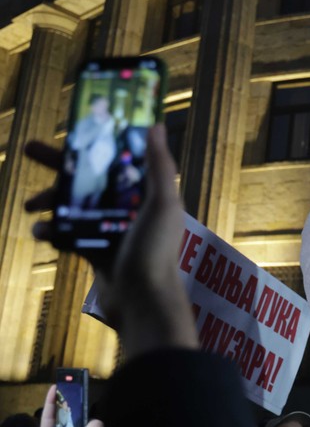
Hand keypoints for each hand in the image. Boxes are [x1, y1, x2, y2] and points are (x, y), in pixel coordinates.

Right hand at [24, 124, 197, 358]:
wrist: (143, 301)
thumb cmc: (154, 250)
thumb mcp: (162, 204)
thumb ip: (159, 166)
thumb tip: (155, 125)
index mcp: (149, 193)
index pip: (120, 159)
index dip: (97, 144)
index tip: (72, 130)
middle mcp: (132, 208)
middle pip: (93, 178)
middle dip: (61, 165)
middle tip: (28, 149)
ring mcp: (113, 230)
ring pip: (77, 205)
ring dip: (51, 200)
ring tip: (30, 205)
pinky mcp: (98, 251)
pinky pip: (71, 233)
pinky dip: (54, 230)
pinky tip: (42, 231)